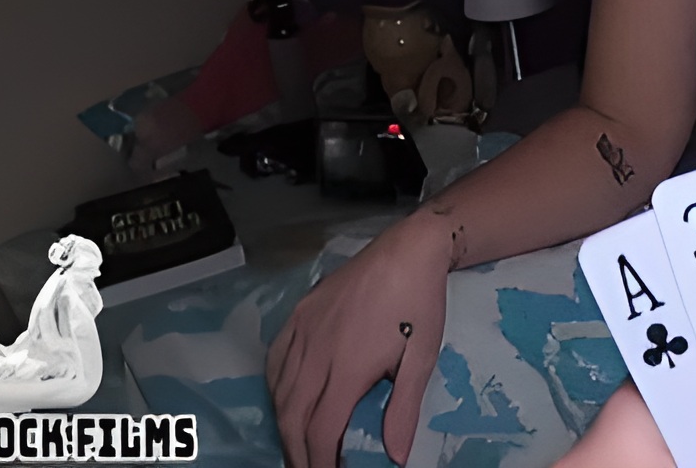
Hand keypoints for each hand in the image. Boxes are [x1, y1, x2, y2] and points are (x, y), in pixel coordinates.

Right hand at [267, 217, 451, 467]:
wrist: (407, 248)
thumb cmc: (420, 303)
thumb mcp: (421, 358)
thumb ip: (404, 410)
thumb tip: (396, 456)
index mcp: (347, 368)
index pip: (321, 429)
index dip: (319, 460)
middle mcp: (316, 352)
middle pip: (292, 416)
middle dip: (296, 450)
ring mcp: (302, 330)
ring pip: (279, 390)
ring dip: (284, 422)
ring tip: (296, 443)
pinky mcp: (299, 313)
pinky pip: (275, 359)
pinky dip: (274, 387)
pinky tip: (283, 398)